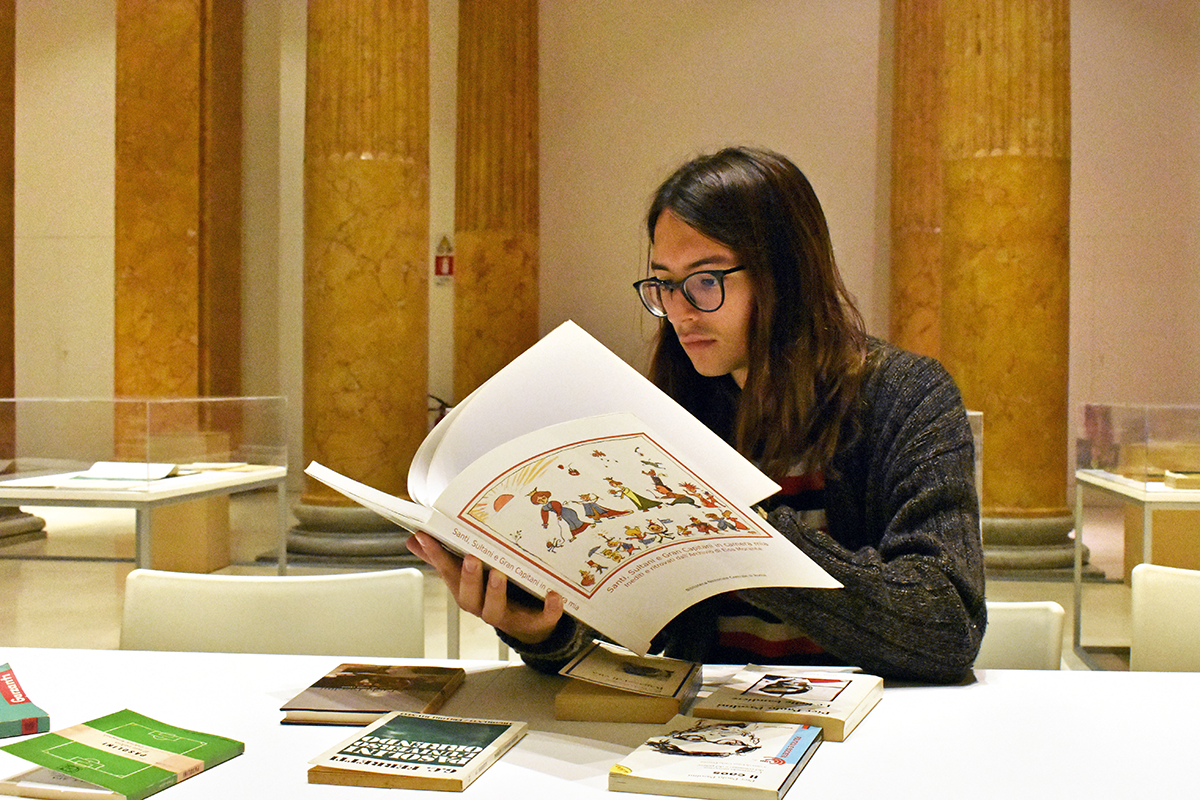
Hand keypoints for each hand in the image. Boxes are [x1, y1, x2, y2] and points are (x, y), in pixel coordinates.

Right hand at [405, 531, 564, 645]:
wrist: (527, 624)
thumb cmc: (494, 593)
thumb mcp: (468, 575)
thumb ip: (443, 558)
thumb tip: (414, 540)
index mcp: (467, 593)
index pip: (448, 575)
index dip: (436, 558)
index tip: (426, 537)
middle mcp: (483, 606)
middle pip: (469, 597)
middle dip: (469, 578)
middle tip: (471, 559)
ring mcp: (508, 616)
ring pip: (496, 610)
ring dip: (496, 592)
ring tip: (499, 574)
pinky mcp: (535, 622)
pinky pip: (541, 619)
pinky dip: (548, 609)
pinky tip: (555, 596)